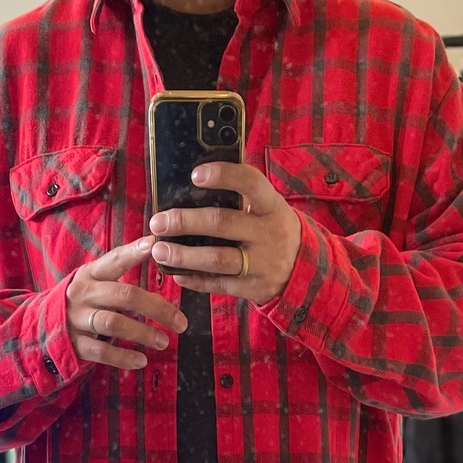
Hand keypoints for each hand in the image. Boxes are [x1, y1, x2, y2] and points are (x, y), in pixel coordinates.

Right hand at [67, 237, 187, 370]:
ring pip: (114, 323)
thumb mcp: (95, 282)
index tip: (154, 244)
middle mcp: (84, 294)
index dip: (134, 252)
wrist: (41, 325)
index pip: (115, 260)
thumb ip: (120, 276)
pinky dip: (123, 358)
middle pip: (124, 295)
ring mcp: (77, 319)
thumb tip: (159, 260)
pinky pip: (101, 352)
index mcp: (91, 274)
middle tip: (180, 322)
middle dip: (156, 308)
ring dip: (142, 333)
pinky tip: (142, 361)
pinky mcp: (75, 344)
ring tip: (164, 341)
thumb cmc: (82, 301)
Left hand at [148, 163, 301, 303]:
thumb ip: (240, 197)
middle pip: (222, 223)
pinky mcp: (252, 288)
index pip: (250, 183)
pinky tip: (176, 273)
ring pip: (217, 259)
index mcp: (271, 206)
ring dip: (184, 255)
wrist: (303, 270)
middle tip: (158, 221)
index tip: (195, 175)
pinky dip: (194, 280)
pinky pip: (218, 285)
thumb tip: (192, 183)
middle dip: (186, 222)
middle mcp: (268, 233)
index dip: (223, 176)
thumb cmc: (273, 229)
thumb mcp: (268, 208)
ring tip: (160, 250)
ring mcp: (261, 264)